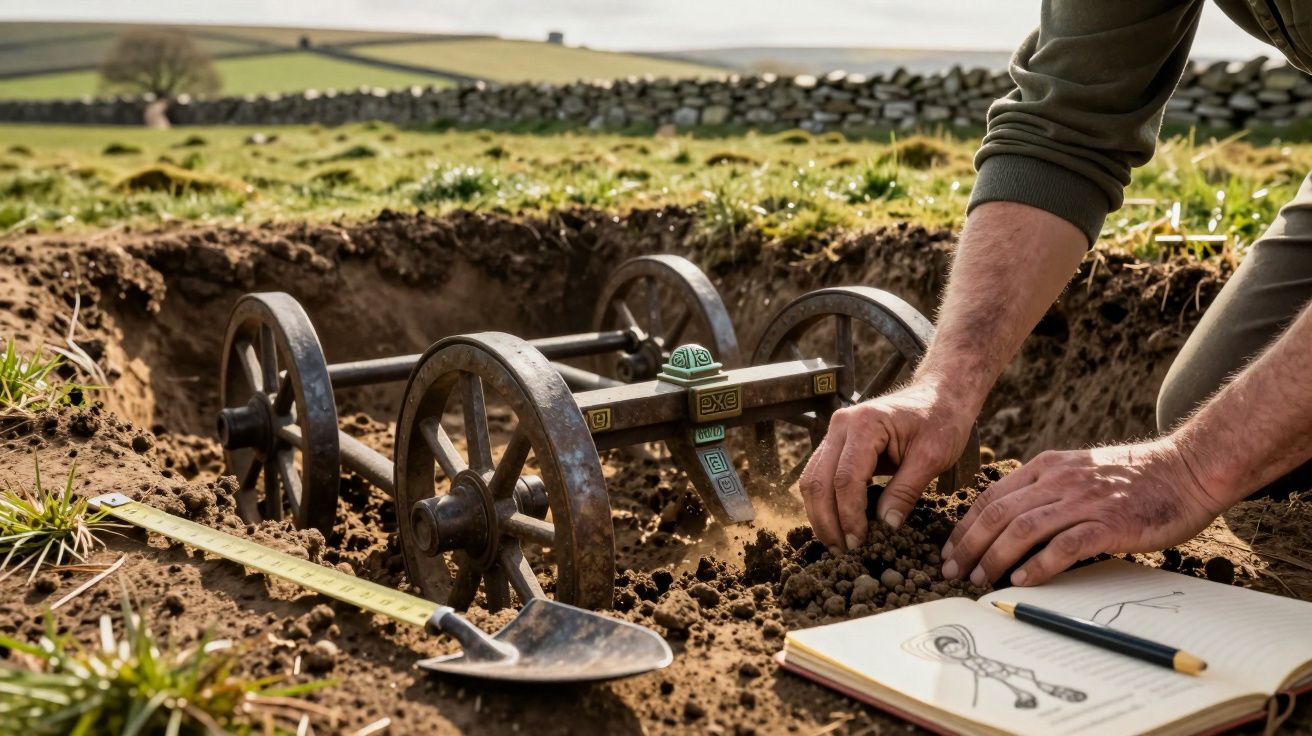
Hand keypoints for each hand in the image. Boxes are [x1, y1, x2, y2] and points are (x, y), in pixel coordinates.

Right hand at [799, 381, 976, 551]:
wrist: (940, 395)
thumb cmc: (940, 421)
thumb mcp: (932, 457)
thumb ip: (906, 491)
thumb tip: (886, 527)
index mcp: (865, 424)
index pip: (845, 479)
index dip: (849, 515)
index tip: (859, 543)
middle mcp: (840, 425)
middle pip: (819, 481)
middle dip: (828, 521)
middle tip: (844, 552)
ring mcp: (834, 433)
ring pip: (811, 480)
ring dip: (820, 515)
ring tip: (837, 544)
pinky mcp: (836, 444)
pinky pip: (819, 476)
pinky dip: (823, 503)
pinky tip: (836, 525)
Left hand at [941, 438, 1228, 586]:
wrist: (1188, 468)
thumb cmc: (1136, 478)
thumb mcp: (1080, 471)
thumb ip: (1048, 490)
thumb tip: (1013, 522)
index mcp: (1047, 467)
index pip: (992, 496)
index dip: (966, 525)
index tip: (951, 549)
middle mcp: (1059, 480)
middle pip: (998, 513)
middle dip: (969, 545)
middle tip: (952, 571)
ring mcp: (1084, 500)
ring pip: (1023, 529)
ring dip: (995, 558)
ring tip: (979, 580)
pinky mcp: (1109, 522)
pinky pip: (1064, 546)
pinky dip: (1039, 565)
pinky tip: (1022, 582)